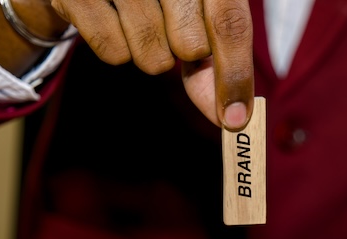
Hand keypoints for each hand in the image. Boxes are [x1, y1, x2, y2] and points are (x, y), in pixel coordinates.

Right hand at [50, 0, 253, 129]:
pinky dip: (116, 49)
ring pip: (154, 56)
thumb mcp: (193, 22)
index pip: (230, 22)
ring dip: (150, 55)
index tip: (235, 119)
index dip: (236, 74)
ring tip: (139, 23)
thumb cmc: (154, 1)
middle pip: (193, 46)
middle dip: (184, 55)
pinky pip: (115, 52)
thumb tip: (231, 116)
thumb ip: (214, 65)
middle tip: (170, 29)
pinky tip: (111, 21)